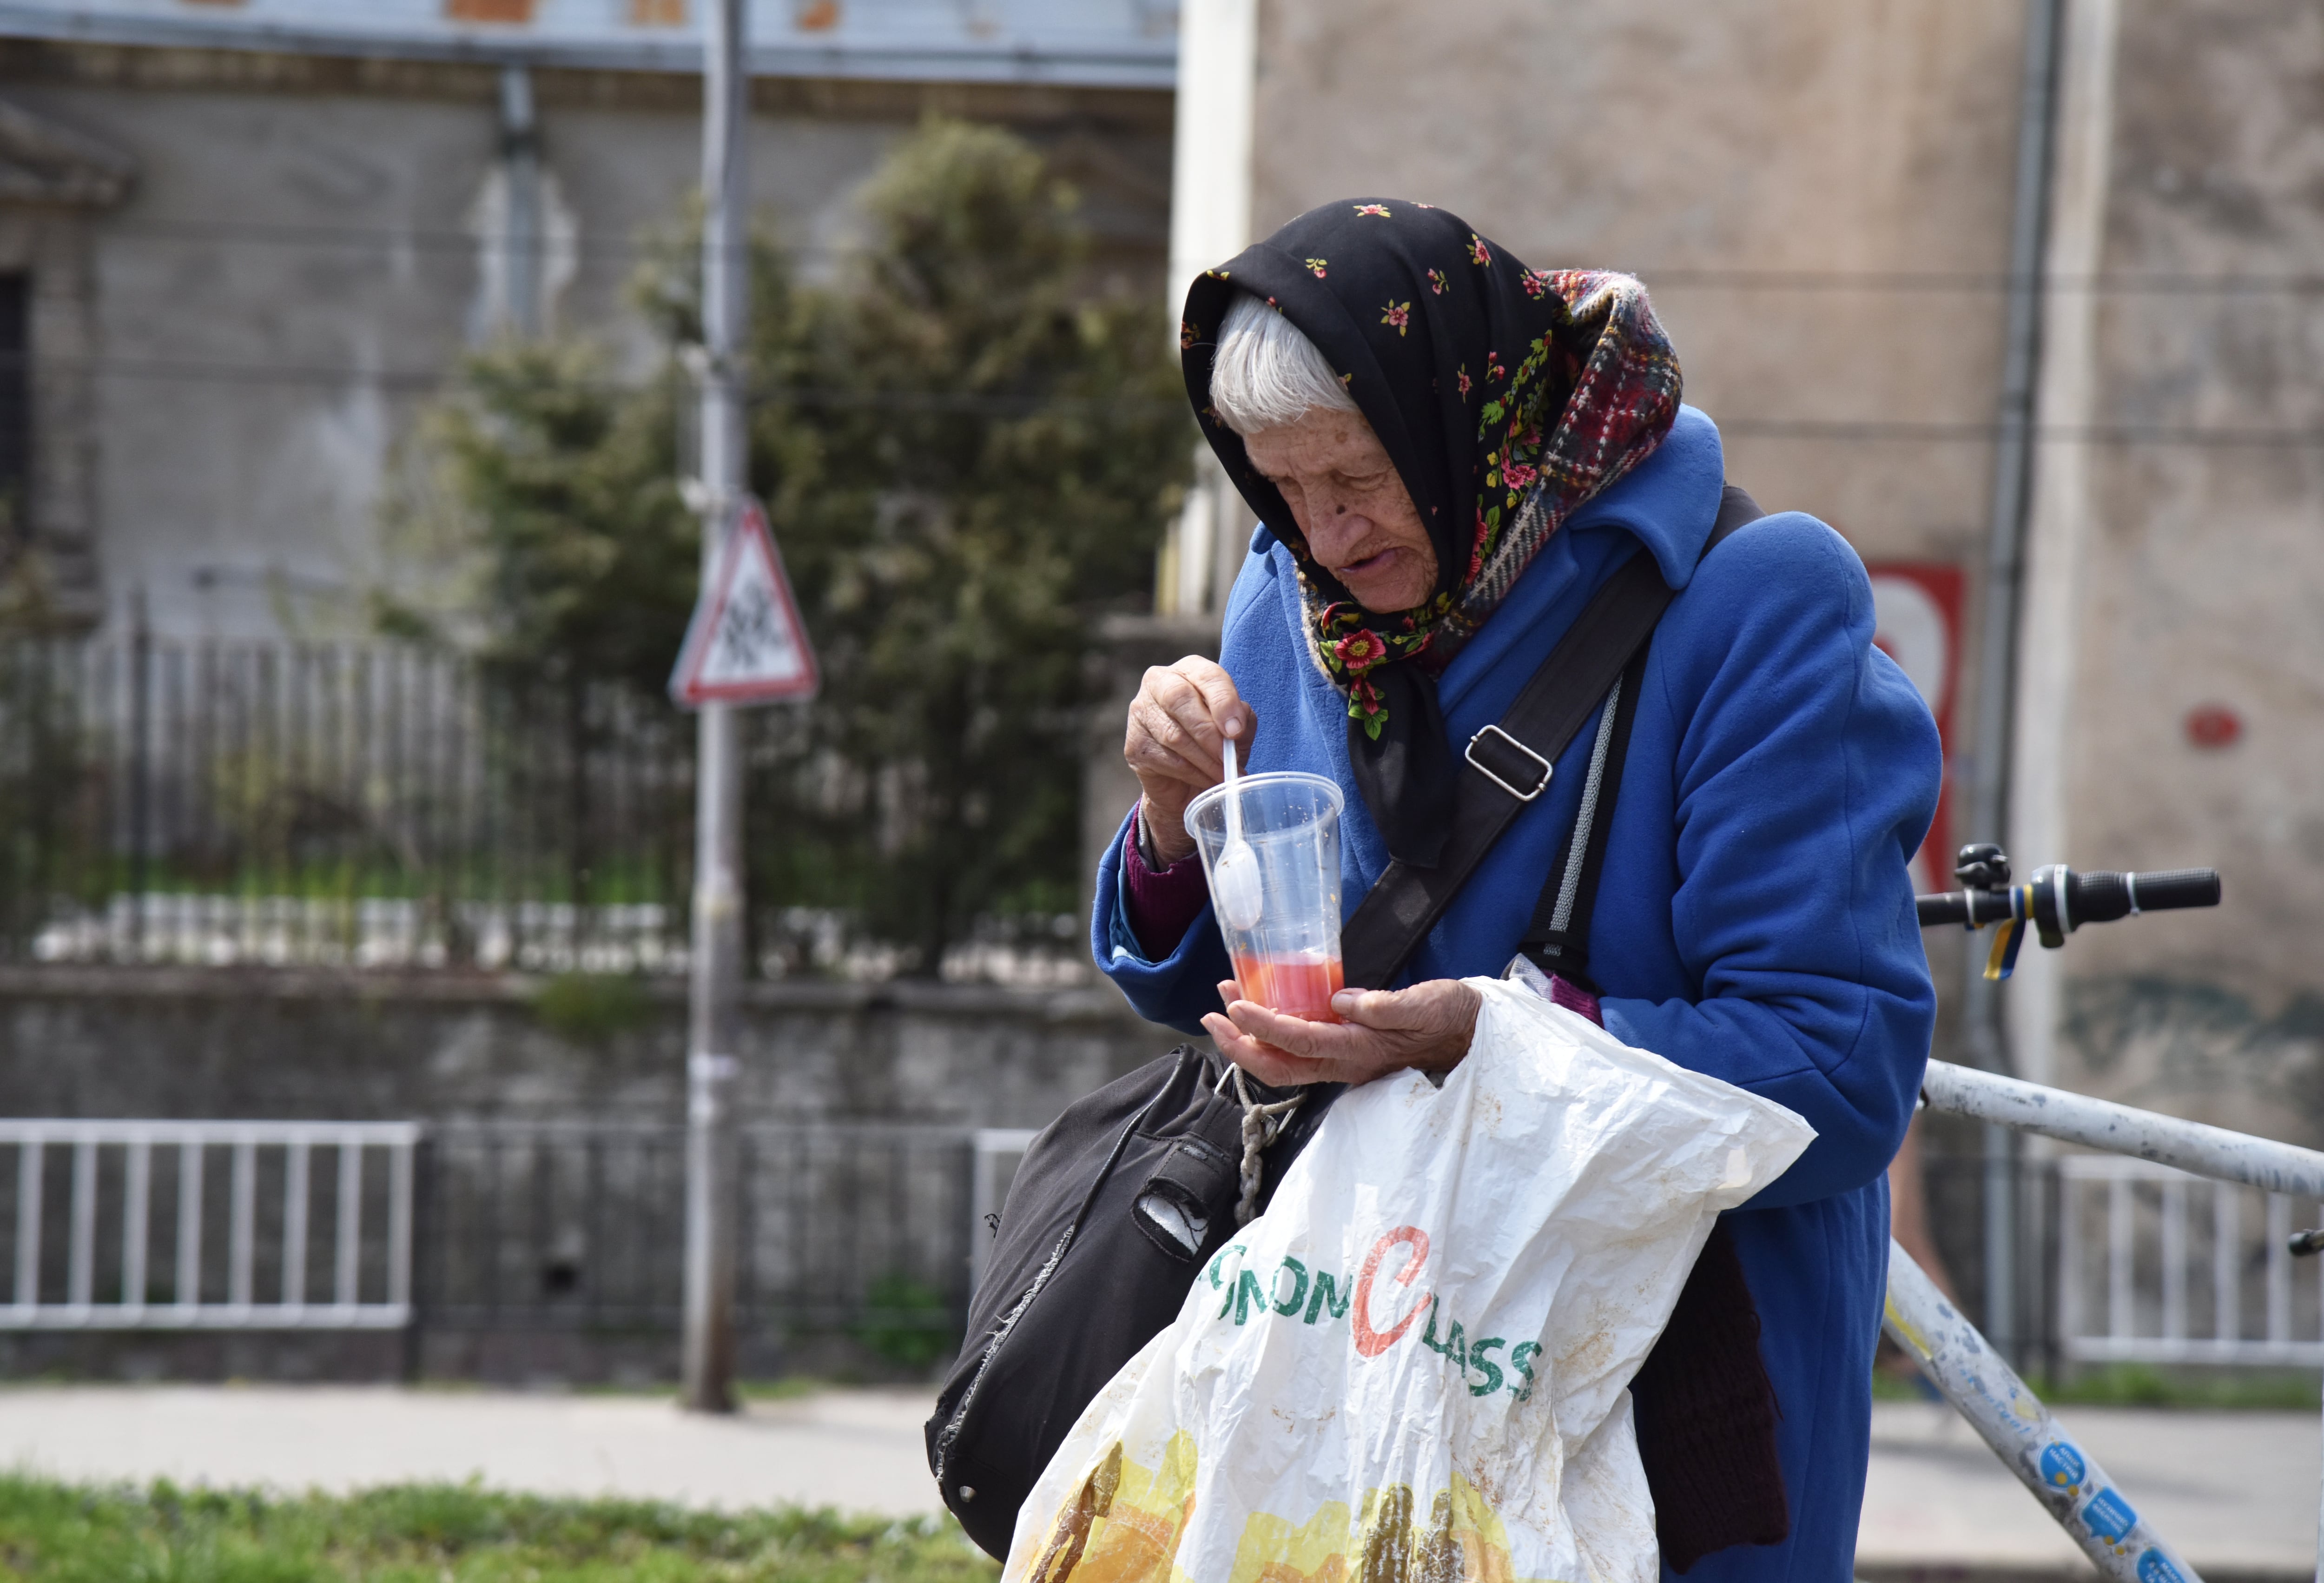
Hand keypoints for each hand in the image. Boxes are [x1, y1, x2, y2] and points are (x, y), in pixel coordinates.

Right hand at [1124, 656, 1255, 865]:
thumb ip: (1242, 720)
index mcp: (1189, 670)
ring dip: (1204, 760)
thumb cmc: (1213, 743)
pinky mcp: (1134, 745)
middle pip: (1180, 698)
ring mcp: (1141, 713)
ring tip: (1224, 775)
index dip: (1223, 702)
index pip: (1207, 676)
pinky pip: (1165, 759)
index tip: (1236, 731)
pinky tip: (1206, 781)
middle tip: (1228, 758)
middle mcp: (1159, 683)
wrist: (1185, 781)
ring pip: (1173, 734)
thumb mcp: (1236, 729)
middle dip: (1208, 732)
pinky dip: (1192, 773)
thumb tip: (1237, 724)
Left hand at [1203, 978, 1481, 1087]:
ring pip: (1283, 1063)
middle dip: (1239, 1045)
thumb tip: (1343, 1001)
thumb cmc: (1449, 1016)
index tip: (1235, 1006)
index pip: (1299, 1042)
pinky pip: (1297, 1052)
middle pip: (1278, 1067)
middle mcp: (1345, 1063)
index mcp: (1360, 1050)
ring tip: (1226, 1003)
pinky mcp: (1344, 1052)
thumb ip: (1384, 1005)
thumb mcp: (1424, 1004)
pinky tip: (1261, 1008)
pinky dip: (1270, 1034)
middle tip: (1211, 1015)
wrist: (1469, 1034)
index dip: (1263, 1027)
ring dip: (1249, 1039)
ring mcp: (1342, 1062)